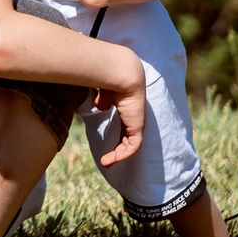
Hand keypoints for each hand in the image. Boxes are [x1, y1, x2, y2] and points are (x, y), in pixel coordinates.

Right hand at [92, 52, 147, 167]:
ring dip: (118, 156)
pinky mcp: (137, 127)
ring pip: (130, 145)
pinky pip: (132, 147)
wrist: (122, 73)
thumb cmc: (111, 79)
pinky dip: (122, 155)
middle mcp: (134, 117)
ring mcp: (137, 123)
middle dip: (118, 150)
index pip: (125, 127)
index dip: (117, 137)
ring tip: (105, 162)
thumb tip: (100, 106)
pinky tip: (111, 159)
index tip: (106, 144)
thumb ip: (103, 100)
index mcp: (128, 109)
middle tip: (106, 160)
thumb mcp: (105, 92)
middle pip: (128, 139)